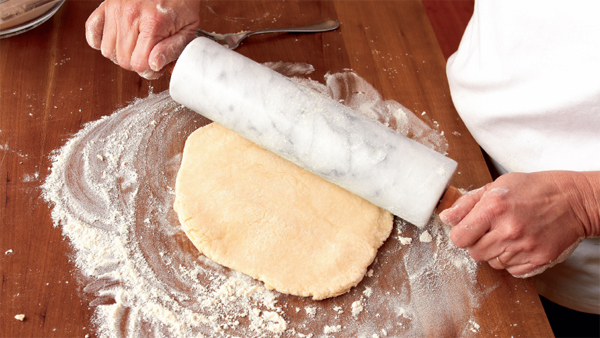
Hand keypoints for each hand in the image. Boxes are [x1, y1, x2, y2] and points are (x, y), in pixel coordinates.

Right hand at [85, 0, 199, 78]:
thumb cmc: (181, 2)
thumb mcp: (188, 29)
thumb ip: (173, 49)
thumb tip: (155, 65)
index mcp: (153, 23)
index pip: (140, 64)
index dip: (150, 71)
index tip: (157, 66)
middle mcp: (130, 15)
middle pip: (124, 60)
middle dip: (137, 65)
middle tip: (149, 56)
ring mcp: (115, 10)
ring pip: (108, 51)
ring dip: (121, 55)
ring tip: (136, 47)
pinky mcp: (107, 5)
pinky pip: (92, 31)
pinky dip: (100, 41)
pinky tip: (117, 41)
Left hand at [439, 171, 599, 277]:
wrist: (574, 200)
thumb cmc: (534, 189)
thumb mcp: (497, 186)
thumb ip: (467, 203)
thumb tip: (445, 217)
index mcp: (494, 208)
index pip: (459, 237)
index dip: (461, 234)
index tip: (468, 229)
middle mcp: (508, 230)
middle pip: (474, 253)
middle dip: (478, 243)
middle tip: (492, 230)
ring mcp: (524, 247)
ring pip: (491, 263)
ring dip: (495, 252)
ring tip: (509, 235)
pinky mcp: (538, 260)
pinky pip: (511, 271)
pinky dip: (512, 261)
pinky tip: (520, 244)